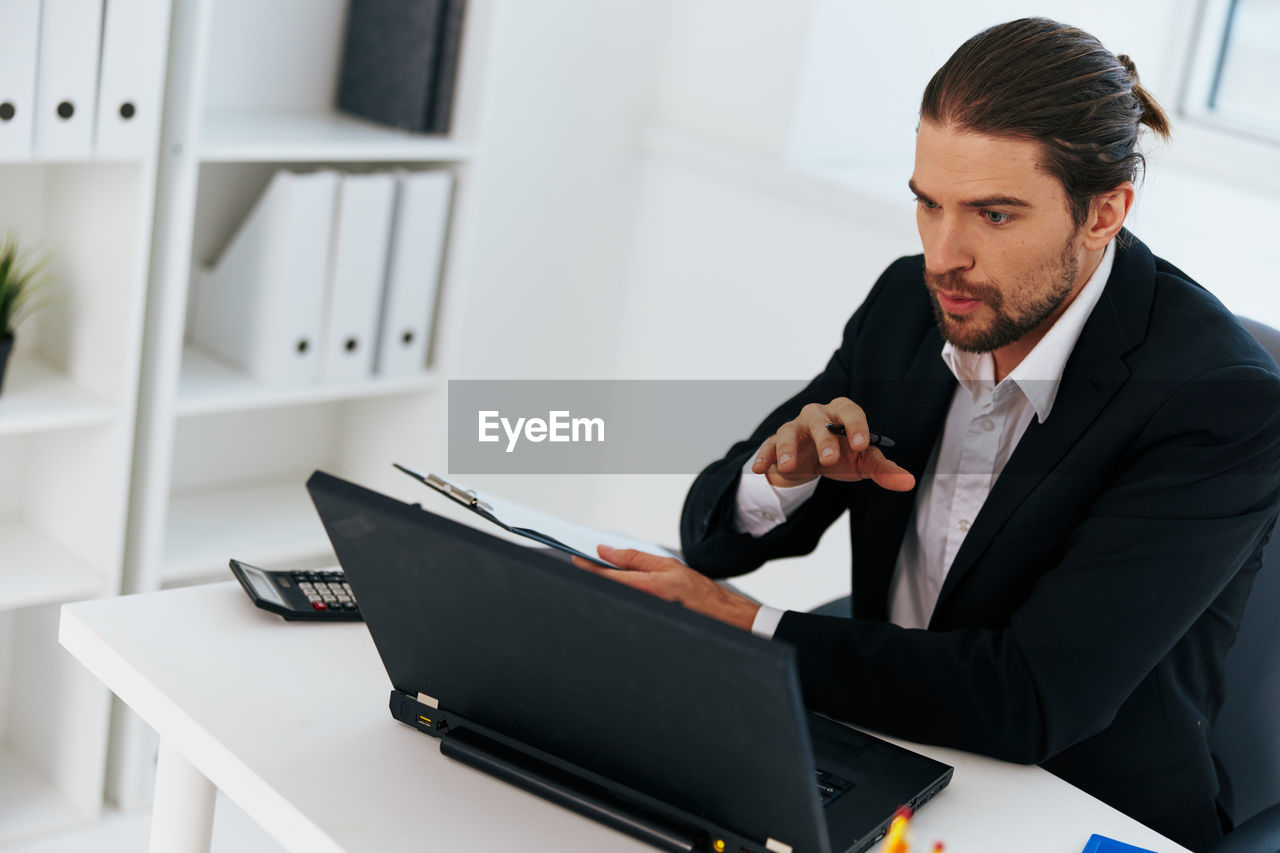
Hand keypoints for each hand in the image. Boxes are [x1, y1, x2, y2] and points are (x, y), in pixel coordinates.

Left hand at [571, 545, 760, 630]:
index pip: (604, 575)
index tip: (576, 558)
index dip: (586, 566)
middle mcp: (639, 603)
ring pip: (613, 597)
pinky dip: (619, 594)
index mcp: (644, 587)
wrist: (715, 614)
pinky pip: (624, 605)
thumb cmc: (696, 591)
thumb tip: (606, 551)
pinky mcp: (643, 620)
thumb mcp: (665, 564)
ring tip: (608, 573)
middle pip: (605, 588)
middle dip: (595, 575)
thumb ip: (633, 557)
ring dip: (608, 585)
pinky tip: (623, 587)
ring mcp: (640, 614)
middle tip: (589, 562)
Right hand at [750, 397, 914, 491]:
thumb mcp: (863, 463)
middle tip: (830, 460)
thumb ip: (884, 470)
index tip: (861, 444)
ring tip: (788, 466)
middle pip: (818, 419)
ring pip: (789, 430)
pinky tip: (760, 470)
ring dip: (788, 447)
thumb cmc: (842, 455)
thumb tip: (908, 482)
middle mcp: (816, 416)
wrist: (811, 463)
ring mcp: (794, 429)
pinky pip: (768, 446)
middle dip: (823, 438)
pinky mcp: (775, 444)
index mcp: (841, 415)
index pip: (850, 411)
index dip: (856, 425)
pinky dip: (764, 456)